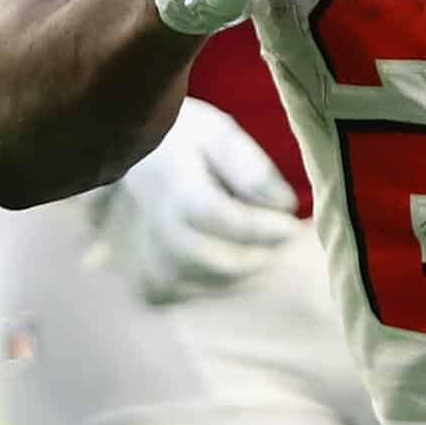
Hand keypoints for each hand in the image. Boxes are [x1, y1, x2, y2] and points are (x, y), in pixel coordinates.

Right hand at [87, 98, 303, 302]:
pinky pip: (202, 291)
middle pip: (228, 262)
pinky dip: (223, 276)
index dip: (267, 228)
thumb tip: (285, 203)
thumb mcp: (217, 132)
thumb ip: (249, 166)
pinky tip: (225, 249)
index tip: (292, 223)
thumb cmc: (181, 138)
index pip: (230, 223)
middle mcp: (164, 233)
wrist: (133, 156)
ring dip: (246, 263)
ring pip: (220, 281)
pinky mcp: (155, 282)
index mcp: (178, 192)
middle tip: (279, 230)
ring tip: (252, 233)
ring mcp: (156, 262)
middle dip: (262, 250)